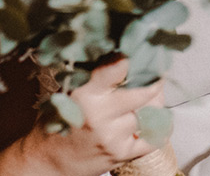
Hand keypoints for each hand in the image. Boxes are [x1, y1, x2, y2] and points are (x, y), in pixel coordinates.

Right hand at [26, 58, 165, 175]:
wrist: (50, 160)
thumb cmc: (61, 119)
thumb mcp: (70, 90)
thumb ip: (96, 75)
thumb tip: (125, 53)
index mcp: (84, 94)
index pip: (117, 68)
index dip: (133, 58)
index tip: (140, 50)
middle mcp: (100, 115)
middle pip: (144, 91)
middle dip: (154, 80)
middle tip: (156, 72)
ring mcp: (113, 136)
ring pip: (152, 112)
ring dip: (154, 103)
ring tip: (150, 97)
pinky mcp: (123, 154)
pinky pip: (156, 135)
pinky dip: (159, 125)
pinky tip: (151, 118)